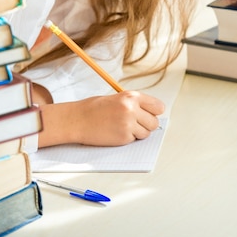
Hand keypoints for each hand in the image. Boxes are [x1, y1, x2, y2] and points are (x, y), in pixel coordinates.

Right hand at [37, 90, 164, 147]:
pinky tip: (116, 132)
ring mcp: (128, 124)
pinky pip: (134, 140)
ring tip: (123, 127)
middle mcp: (132, 109)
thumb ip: (135, 103)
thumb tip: (151, 113)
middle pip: (154, 122)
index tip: (150, 114)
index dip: (155, 112)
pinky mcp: (123, 137)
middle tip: (136, 123)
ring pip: (146, 133)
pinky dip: (128, 138)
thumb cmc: (95, 108)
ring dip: (138, 133)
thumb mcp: (118, 98)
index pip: (158, 107)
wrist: (78, 119)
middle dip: (147, 124)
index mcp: (132, 96)